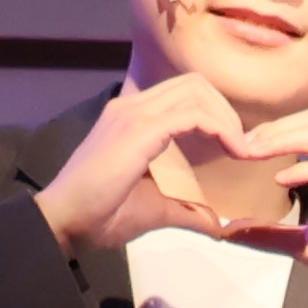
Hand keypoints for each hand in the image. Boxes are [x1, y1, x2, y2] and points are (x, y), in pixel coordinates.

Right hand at [34, 72, 244, 256]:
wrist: (67, 219)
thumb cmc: (101, 214)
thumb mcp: (154, 208)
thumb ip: (186, 209)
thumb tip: (215, 224)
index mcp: (131, 117)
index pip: (182, 93)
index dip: (214, 112)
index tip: (234, 145)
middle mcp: (132, 106)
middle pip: (193, 83)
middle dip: (226, 110)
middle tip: (241, 145)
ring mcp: (133, 113)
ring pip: (196, 92)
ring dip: (226, 118)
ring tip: (240, 148)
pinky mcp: (139, 129)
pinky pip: (192, 114)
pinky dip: (220, 128)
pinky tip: (233, 151)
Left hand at [195, 101, 307, 307]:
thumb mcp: (304, 246)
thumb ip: (271, 234)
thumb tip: (232, 230)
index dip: (277, 129)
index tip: (243, 145)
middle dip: (277, 128)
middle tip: (243, 144)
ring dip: (286, 139)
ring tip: (255, 152)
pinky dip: (305, 170)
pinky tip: (280, 180)